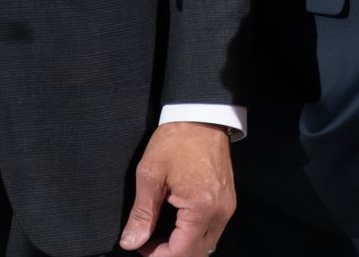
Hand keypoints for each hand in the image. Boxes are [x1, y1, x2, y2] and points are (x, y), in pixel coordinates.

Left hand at [120, 122, 234, 255]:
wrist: (201, 115)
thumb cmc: (175, 140)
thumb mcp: (150, 175)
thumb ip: (142, 213)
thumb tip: (131, 242)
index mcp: (202, 207)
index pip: (181, 252)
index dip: (157, 256)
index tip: (140, 247)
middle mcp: (220, 212)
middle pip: (196, 254)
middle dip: (170, 254)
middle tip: (147, 242)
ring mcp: (227, 207)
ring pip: (205, 245)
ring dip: (182, 246)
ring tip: (159, 234)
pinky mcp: (228, 201)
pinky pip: (212, 230)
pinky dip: (193, 235)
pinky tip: (176, 224)